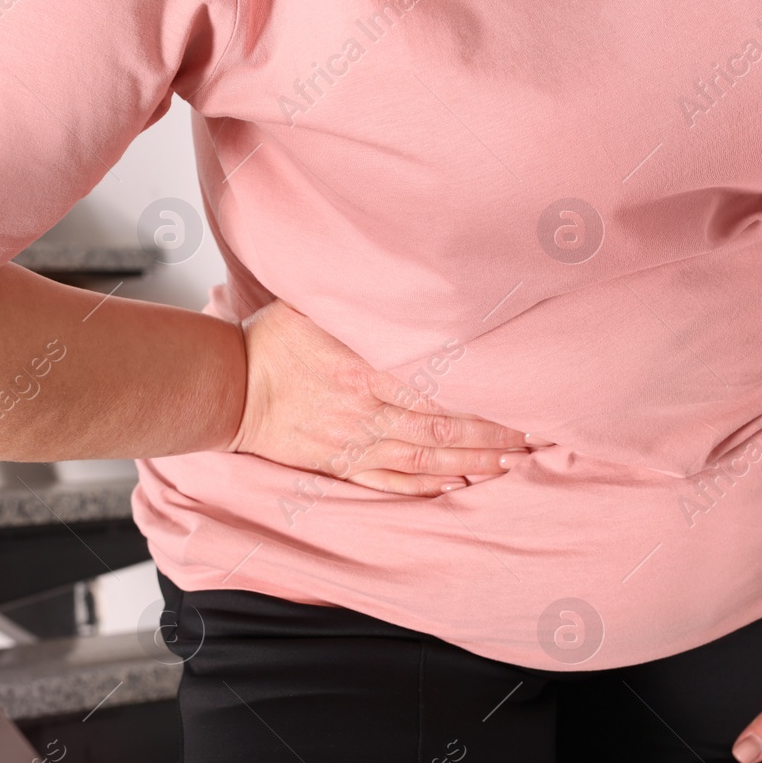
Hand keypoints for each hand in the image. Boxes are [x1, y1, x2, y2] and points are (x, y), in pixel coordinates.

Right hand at [227, 299, 542, 495]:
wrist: (226, 388)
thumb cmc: (271, 341)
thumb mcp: (314, 304)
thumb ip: (361, 298)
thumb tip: (405, 276)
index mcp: (362, 368)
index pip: (438, 387)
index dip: (483, 398)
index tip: (522, 397)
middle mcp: (364, 411)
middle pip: (442, 427)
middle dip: (493, 436)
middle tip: (535, 437)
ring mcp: (353, 443)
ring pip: (424, 458)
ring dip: (471, 462)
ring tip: (511, 464)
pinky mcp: (341, 464)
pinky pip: (391, 482)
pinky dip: (427, 485)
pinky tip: (457, 484)